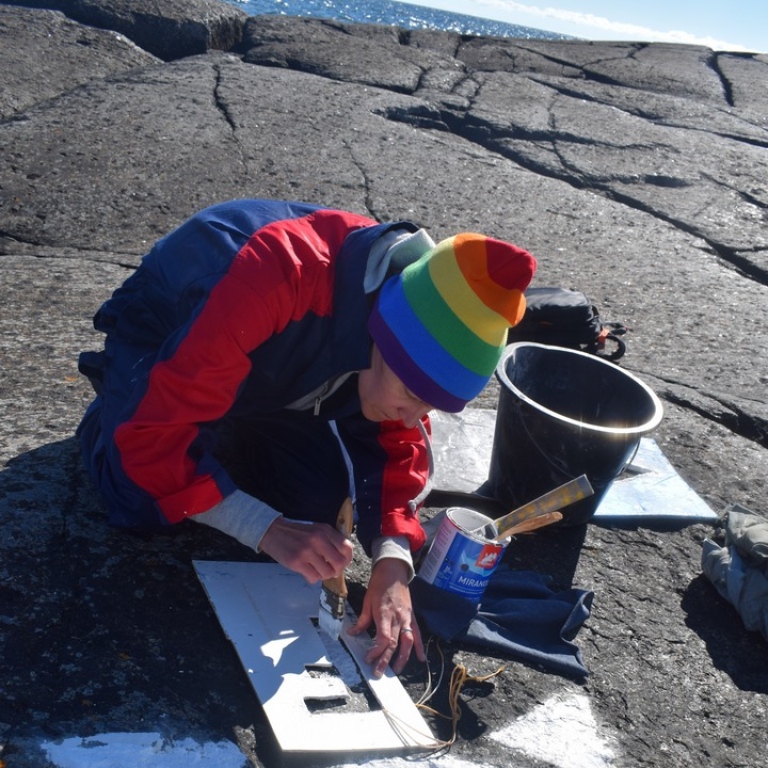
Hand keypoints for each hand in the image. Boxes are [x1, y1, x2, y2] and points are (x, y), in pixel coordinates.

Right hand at [259, 517, 353, 583]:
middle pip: (339, 563)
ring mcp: (307, 551)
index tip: (343, 562)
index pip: (346, 547)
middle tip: (330, 570)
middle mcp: (318, 540)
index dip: (347, 558)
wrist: (273, 532)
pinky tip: (307, 572)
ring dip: (323, 575)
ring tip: (316, 570)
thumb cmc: (296, 533)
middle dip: (337, 570)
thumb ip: (329, 540)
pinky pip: (313, 578)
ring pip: (327, 573)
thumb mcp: (316, 530)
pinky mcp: (297, 562)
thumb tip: (342, 559)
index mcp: (325, 530)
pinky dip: (312, 578)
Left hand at [347, 558, 425, 677]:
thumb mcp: (367, 601)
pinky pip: (417, 634)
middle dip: (386, 660)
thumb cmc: (379, 585)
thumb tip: (353, 633)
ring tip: (396, 670)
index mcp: (385, 614)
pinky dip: (419, 647)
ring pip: (407, 642)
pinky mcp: (412, 617)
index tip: (368, 659)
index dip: (377, 651)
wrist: (393, 572)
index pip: (383, 638)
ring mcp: (407, 618)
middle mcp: (398, 618)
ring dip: (403, 658)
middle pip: (394, 643)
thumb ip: (362, 619)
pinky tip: (421, 659)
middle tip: (378, 672)